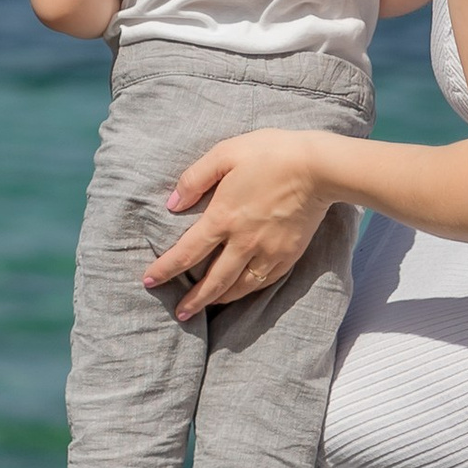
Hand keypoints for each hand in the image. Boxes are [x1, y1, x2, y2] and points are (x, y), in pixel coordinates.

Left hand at [141, 130, 331, 319]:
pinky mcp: (288, 254)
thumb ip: (195, 179)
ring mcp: (268, 251)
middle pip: (213, 281)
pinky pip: (264, 281)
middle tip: (180, 314)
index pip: (186, 253)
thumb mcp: (225, 153)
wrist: (318, 166)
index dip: (165, 270)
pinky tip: (242, 291)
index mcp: (223, 217)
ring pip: (240, 287)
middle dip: (193, 301)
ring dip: (220, 299)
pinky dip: (248, 290)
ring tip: (208, 305)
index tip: (149, 281)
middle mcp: (243, 241)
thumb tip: (172, 204)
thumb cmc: (270, 153)